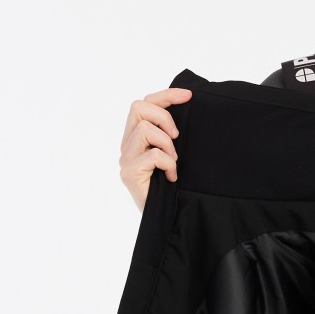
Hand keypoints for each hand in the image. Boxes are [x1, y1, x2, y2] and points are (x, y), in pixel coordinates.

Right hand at [119, 87, 191, 211]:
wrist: (166, 217)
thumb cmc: (172, 187)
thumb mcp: (173, 153)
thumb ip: (171, 134)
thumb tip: (188, 108)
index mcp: (137, 137)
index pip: (145, 103)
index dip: (167, 95)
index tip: (189, 95)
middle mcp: (127, 145)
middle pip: (138, 107)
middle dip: (164, 117)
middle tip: (176, 138)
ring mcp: (125, 158)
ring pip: (144, 128)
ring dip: (166, 144)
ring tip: (172, 162)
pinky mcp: (128, 172)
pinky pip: (153, 154)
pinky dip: (168, 163)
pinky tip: (171, 177)